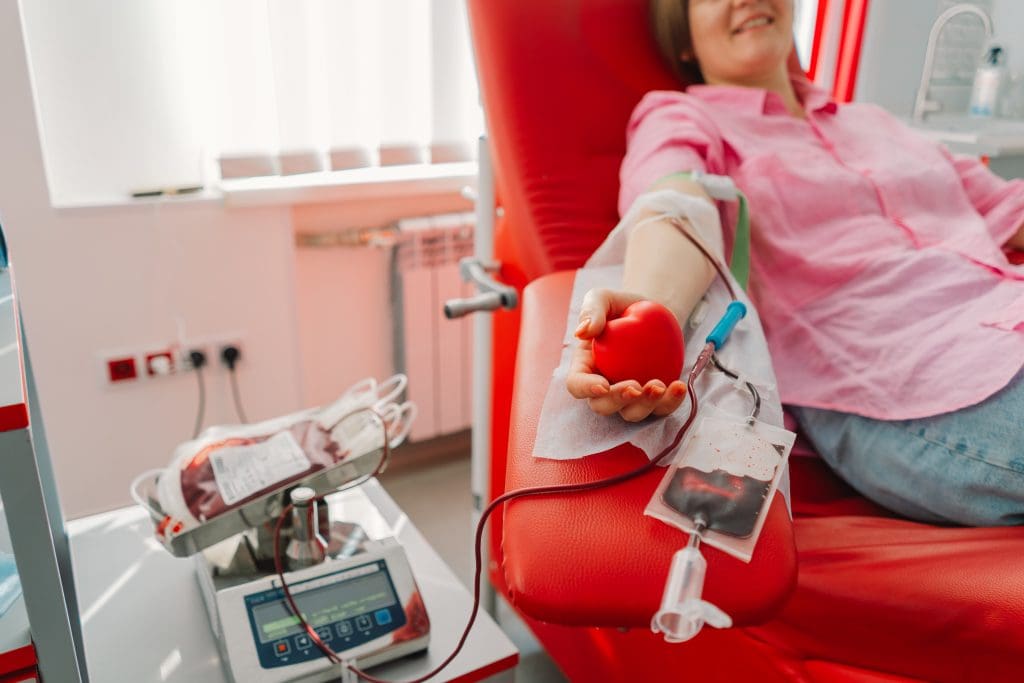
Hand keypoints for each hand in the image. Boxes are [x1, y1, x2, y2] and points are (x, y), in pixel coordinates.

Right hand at [566, 288, 687, 421]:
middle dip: (618, 401)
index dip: (586, 389)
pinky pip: (661, 409)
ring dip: (645, 405)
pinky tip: (678, 386)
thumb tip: (582, 332)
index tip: (603, 384)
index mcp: (586, 367)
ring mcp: (630, 395)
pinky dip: (671, 402)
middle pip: (603, 406)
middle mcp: (605, 387)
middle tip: (636, 386)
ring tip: (660, 385)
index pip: (577, 385)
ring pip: (632, 413)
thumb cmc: (621, 306)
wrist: (653, 312)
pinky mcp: (655, 397)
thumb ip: (591, 311)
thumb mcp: (603, 298)